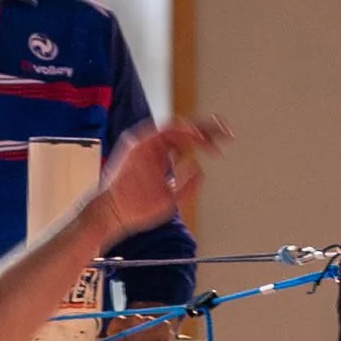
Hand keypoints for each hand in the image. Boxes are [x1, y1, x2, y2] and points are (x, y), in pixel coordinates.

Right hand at [96, 116, 227, 245]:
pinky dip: (181, 131)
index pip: (186, 141)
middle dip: (207, 128)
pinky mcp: (137, 144)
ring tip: (212, 135)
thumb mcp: (170, 199)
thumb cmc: (137, 209)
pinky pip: (161, 131)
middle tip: (226, 132)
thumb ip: (185, 185)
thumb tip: (200, 170)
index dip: (205, 141)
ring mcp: (145, 144)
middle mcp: (153, 147)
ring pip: (175, 126)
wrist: (113, 213)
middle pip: (184, 130)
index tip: (221, 146)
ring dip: (196, 129)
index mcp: (160, 156)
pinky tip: (196, 136)